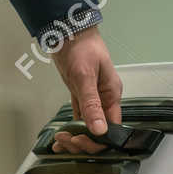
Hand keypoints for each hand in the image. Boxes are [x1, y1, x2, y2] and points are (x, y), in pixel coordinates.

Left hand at [50, 28, 122, 154]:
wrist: (67, 31)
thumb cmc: (81, 47)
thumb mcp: (85, 76)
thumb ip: (92, 104)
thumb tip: (100, 129)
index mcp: (112, 94)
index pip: (111, 127)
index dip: (98, 139)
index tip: (82, 142)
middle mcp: (104, 99)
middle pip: (99, 130)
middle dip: (84, 141)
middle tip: (67, 142)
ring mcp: (92, 98)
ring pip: (88, 126)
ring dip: (75, 137)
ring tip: (60, 141)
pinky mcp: (80, 95)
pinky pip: (78, 117)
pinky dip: (71, 128)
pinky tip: (61, 136)